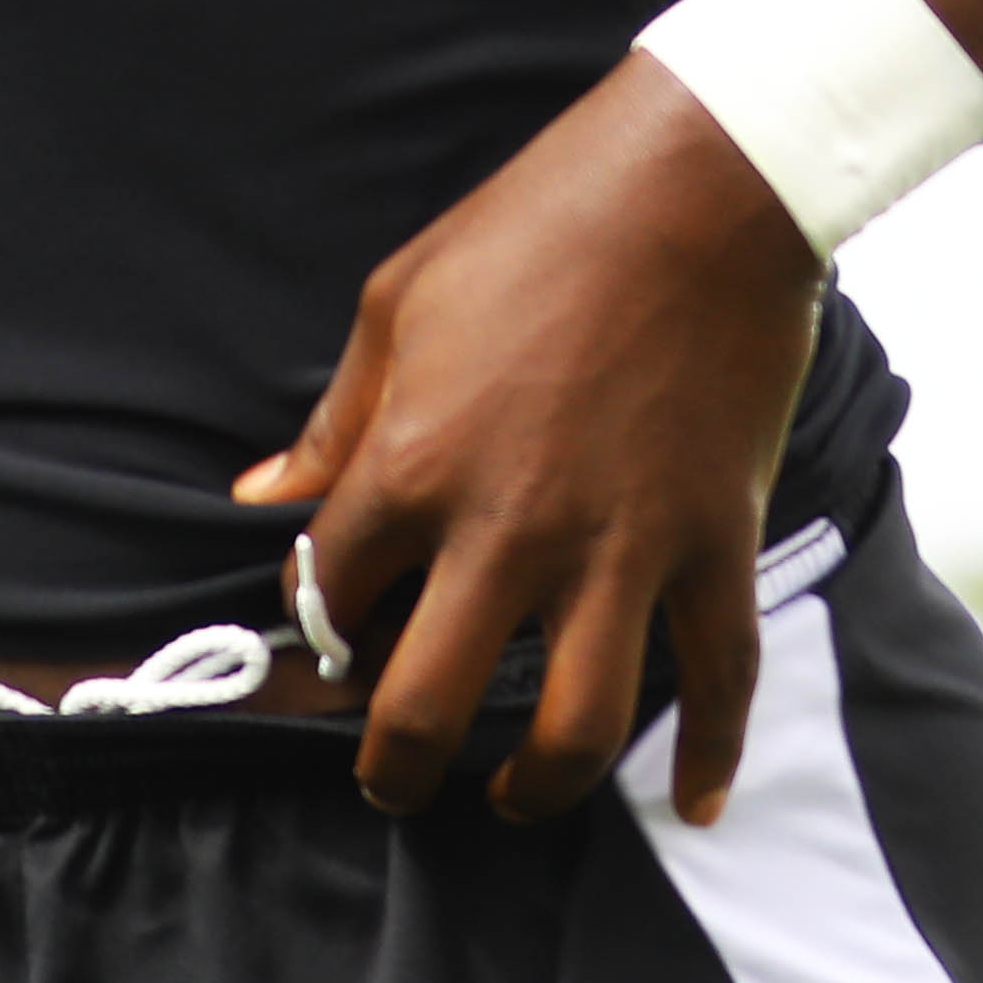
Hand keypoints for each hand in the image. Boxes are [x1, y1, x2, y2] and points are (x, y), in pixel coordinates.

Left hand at [236, 55, 820, 824]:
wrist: (701, 182)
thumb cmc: (540, 223)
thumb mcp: (400, 302)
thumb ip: (336, 417)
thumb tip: (262, 494)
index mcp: (416, 463)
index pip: (335, 593)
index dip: (322, 622)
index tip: (336, 626)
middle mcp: (510, 529)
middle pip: (428, 706)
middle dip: (394, 766)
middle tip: (392, 780)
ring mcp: (621, 547)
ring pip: (574, 728)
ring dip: (534, 788)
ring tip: (513, 796)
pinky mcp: (714, 541)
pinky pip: (719, 678)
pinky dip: (710, 753)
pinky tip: (691, 800)